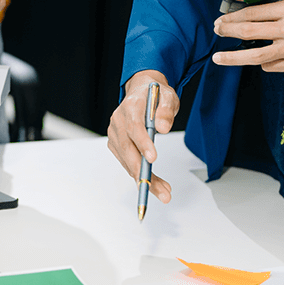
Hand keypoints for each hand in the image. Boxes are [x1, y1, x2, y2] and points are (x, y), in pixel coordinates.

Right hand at [107, 70, 178, 203]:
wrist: (141, 92)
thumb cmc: (155, 96)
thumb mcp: (168, 96)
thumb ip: (166, 110)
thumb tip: (163, 127)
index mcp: (130, 107)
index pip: (134, 127)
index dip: (142, 143)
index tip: (153, 158)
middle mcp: (118, 121)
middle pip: (128, 149)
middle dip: (143, 172)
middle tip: (161, 189)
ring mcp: (115, 134)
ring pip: (128, 161)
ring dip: (144, 179)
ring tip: (163, 192)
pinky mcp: (116, 145)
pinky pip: (127, 164)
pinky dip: (140, 176)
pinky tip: (154, 185)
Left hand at [211, 0, 283, 71]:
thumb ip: (276, 5)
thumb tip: (246, 9)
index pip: (252, 13)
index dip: (233, 17)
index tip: (221, 20)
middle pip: (248, 32)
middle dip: (227, 31)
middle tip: (216, 31)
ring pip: (255, 56)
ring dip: (232, 58)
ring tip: (218, 58)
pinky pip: (270, 65)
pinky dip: (264, 60)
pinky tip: (267, 55)